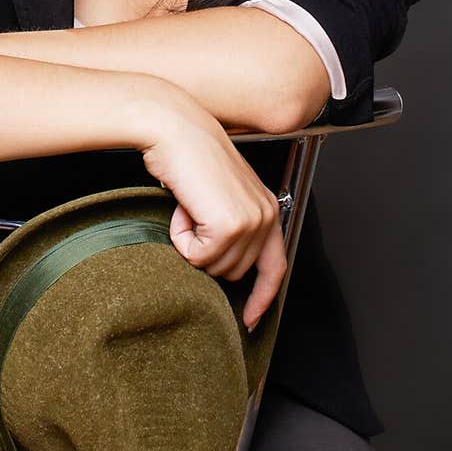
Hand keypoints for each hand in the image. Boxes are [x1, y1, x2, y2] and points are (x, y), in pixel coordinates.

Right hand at [137, 96, 286, 330]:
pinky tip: (183, 208)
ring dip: (191, 243)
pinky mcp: (229, 226)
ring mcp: (251, 222)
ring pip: (213, 266)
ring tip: (189, 208)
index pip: (275, 267)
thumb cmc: (189, 157)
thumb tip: (220, 265)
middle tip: (192, 217)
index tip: (249, 320)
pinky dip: (181, 237)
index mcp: (269, 209)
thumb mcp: (220, 194)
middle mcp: (266, 216)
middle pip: (233, 272)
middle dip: (205, 254)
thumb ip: (231, 226)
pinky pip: (196, 256)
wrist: (176, 130)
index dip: (261, 298)